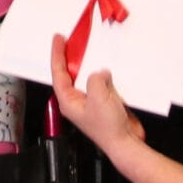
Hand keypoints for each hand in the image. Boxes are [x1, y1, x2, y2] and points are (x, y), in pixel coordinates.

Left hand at [49, 35, 145, 153]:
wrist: (125, 142)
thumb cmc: (108, 129)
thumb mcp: (98, 98)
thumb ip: (95, 79)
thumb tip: (100, 72)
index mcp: (69, 101)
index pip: (58, 73)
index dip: (57, 54)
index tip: (58, 40)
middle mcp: (78, 100)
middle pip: (71, 73)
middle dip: (71, 57)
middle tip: (71, 40)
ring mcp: (91, 100)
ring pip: (88, 77)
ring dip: (91, 65)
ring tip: (91, 51)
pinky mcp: (105, 101)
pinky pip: (102, 82)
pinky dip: (105, 74)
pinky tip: (109, 67)